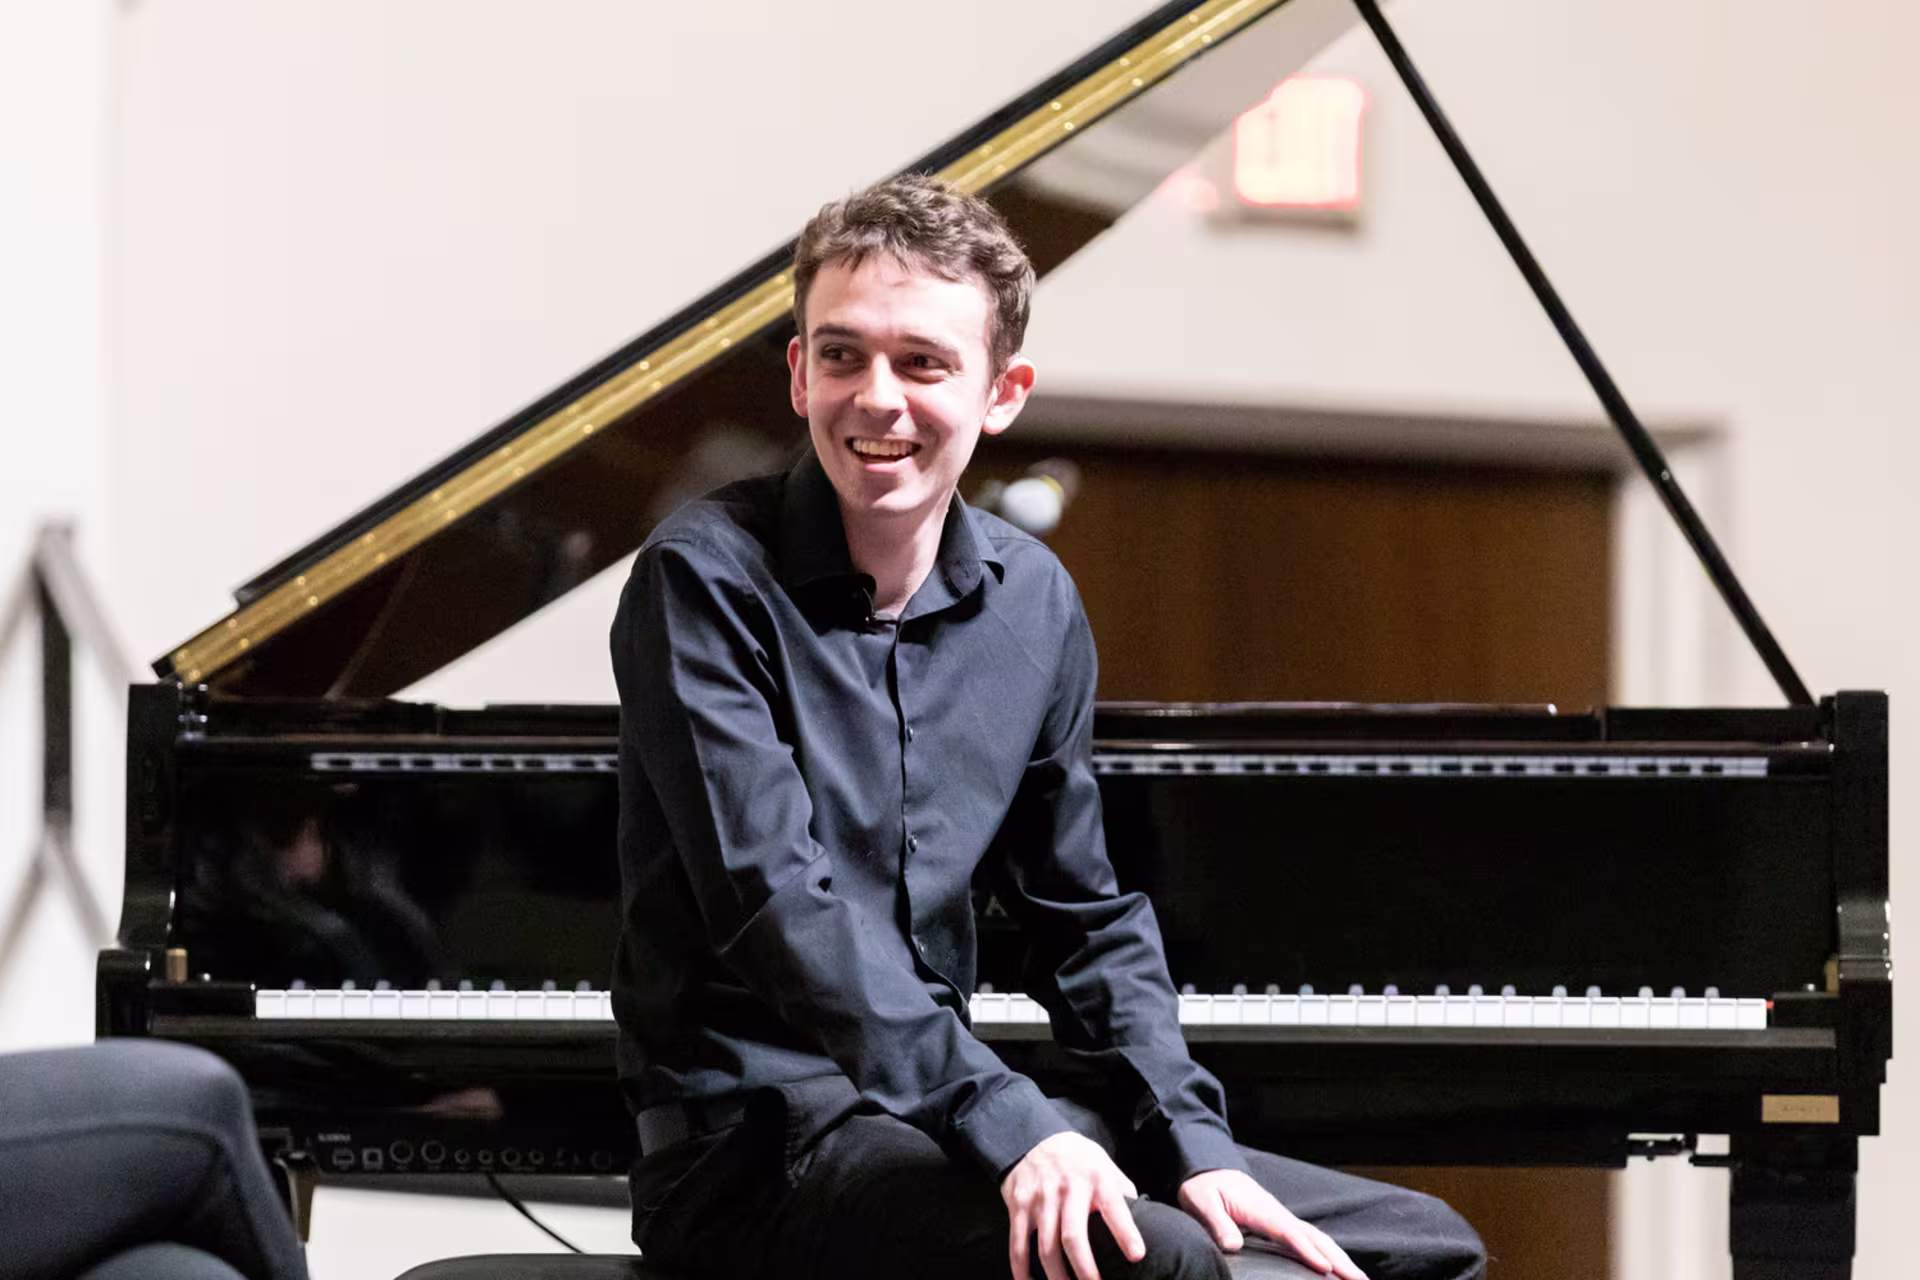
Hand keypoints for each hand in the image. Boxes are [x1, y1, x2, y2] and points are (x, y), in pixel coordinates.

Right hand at [1001, 1131, 1146, 1279]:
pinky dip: (1022, 1270)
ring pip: (1046, 1247)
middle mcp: (1067, 1189)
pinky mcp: (1018, 1206)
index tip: (1137, 1256)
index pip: (1113, 1208)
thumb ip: (1122, 1193)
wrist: (1033, 1137)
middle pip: (1073, 1236)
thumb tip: (1148, 1221)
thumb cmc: (1079, 1160)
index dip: (1125, 1233)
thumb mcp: (1105, 1166)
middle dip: (1085, 1269)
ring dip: (1057, 1277)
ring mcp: (1040, 1198)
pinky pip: (1018, 1245)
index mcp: (1096, 1178)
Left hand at [1177, 1169, 1366, 1279]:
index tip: (1326, 1268)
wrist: (1209, 1167)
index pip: (1289, 1232)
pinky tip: (1336, 1266)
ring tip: (1360, 1278)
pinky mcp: (1280, 1224)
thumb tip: (1232, 1247)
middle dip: (1339, 1259)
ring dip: (1340, 1257)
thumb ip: (1217, 1223)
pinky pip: (1310, 1239)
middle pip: (1315, 1237)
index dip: (1307, 1251)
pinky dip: (1328, 1252)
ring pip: (1318, 1238)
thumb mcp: (1201, 1202)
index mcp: (1261, 1209)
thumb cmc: (1204, 1186)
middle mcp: (1278, 1213)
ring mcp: (1282, 1218)